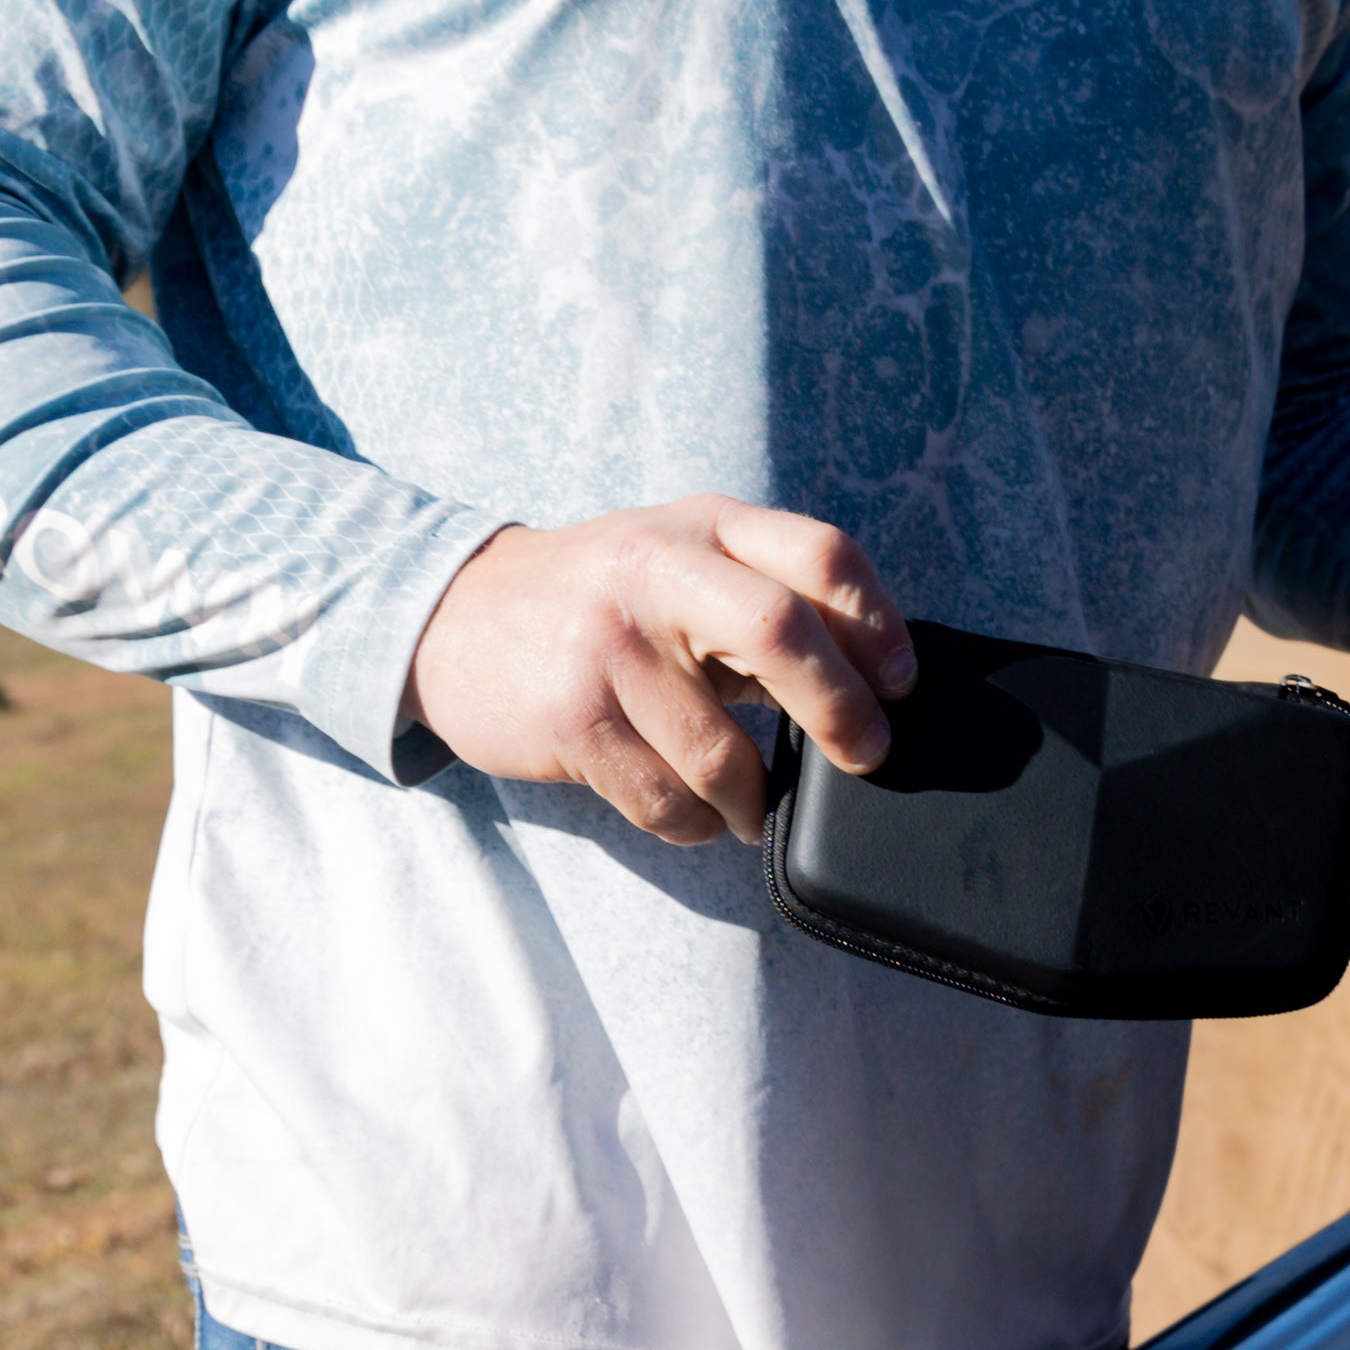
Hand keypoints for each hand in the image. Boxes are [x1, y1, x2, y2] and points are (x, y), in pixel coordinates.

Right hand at [407, 498, 912, 844]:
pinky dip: (700, 824)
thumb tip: (870, 683)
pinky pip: (666, 800)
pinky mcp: (572, 719)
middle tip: (864, 752)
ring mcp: (609, 646)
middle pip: (783, 631)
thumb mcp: (678, 559)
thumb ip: (764, 596)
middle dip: (841, 710)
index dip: (878, 624)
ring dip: (758, 798)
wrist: (449, 617)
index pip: (820, 555)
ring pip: (723, 750)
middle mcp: (657, 572)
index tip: (900, 682)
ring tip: (758, 806)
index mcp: (704, 525)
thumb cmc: (594, 597)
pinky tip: (700, 815)